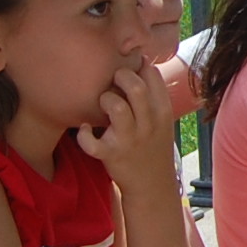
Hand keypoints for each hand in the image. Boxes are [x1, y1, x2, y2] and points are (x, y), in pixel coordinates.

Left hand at [75, 58, 179, 203]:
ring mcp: (129, 140)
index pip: (152, 74)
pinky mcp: (110, 154)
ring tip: (103, 104)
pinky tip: (85, 129)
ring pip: (115, 106)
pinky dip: (83, 134)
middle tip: (113, 81)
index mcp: (162, 111)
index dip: (138, 65)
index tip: (130, 68)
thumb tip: (140, 62)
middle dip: (120, 76)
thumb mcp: (163, 120)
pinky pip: (90, 141)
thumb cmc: (153, 145)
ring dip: (104, 99)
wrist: (151, 184)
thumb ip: (154, 95)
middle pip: (135, 86)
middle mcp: (148, 123)